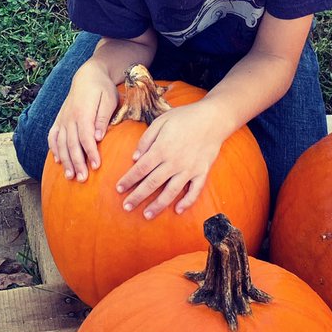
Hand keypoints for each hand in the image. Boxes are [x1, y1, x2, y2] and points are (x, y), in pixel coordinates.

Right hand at [47, 60, 119, 182]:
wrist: (88, 75)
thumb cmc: (102, 88)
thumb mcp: (108, 100)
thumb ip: (103, 118)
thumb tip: (98, 137)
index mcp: (83, 113)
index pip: (86, 137)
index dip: (90, 153)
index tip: (96, 166)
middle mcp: (69, 117)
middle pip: (72, 144)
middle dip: (77, 163)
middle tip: (83, 179)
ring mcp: (62, 119)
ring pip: (61, 143)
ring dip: (65, 161)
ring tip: (70, 176)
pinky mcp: (59, 119)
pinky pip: (53, 136)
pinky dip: (54, 149)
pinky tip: (57, 161)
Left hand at [115, 101, 230, 219]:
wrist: (213, 118)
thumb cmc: (185, 117)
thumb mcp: (161, 121)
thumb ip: (146, 139)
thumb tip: (135, 158)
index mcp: (161, 149)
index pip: (140, 169)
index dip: (128, 180)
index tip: (119, 189)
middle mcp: (174, 162)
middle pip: (152, 183)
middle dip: (137, 196)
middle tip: (126, 207)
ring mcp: (189, 169)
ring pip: (171, 192)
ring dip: (158, 205)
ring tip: (147, 215)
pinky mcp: (202, 172)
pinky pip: (194, 191)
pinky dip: (187, 202)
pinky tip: (178, 210)